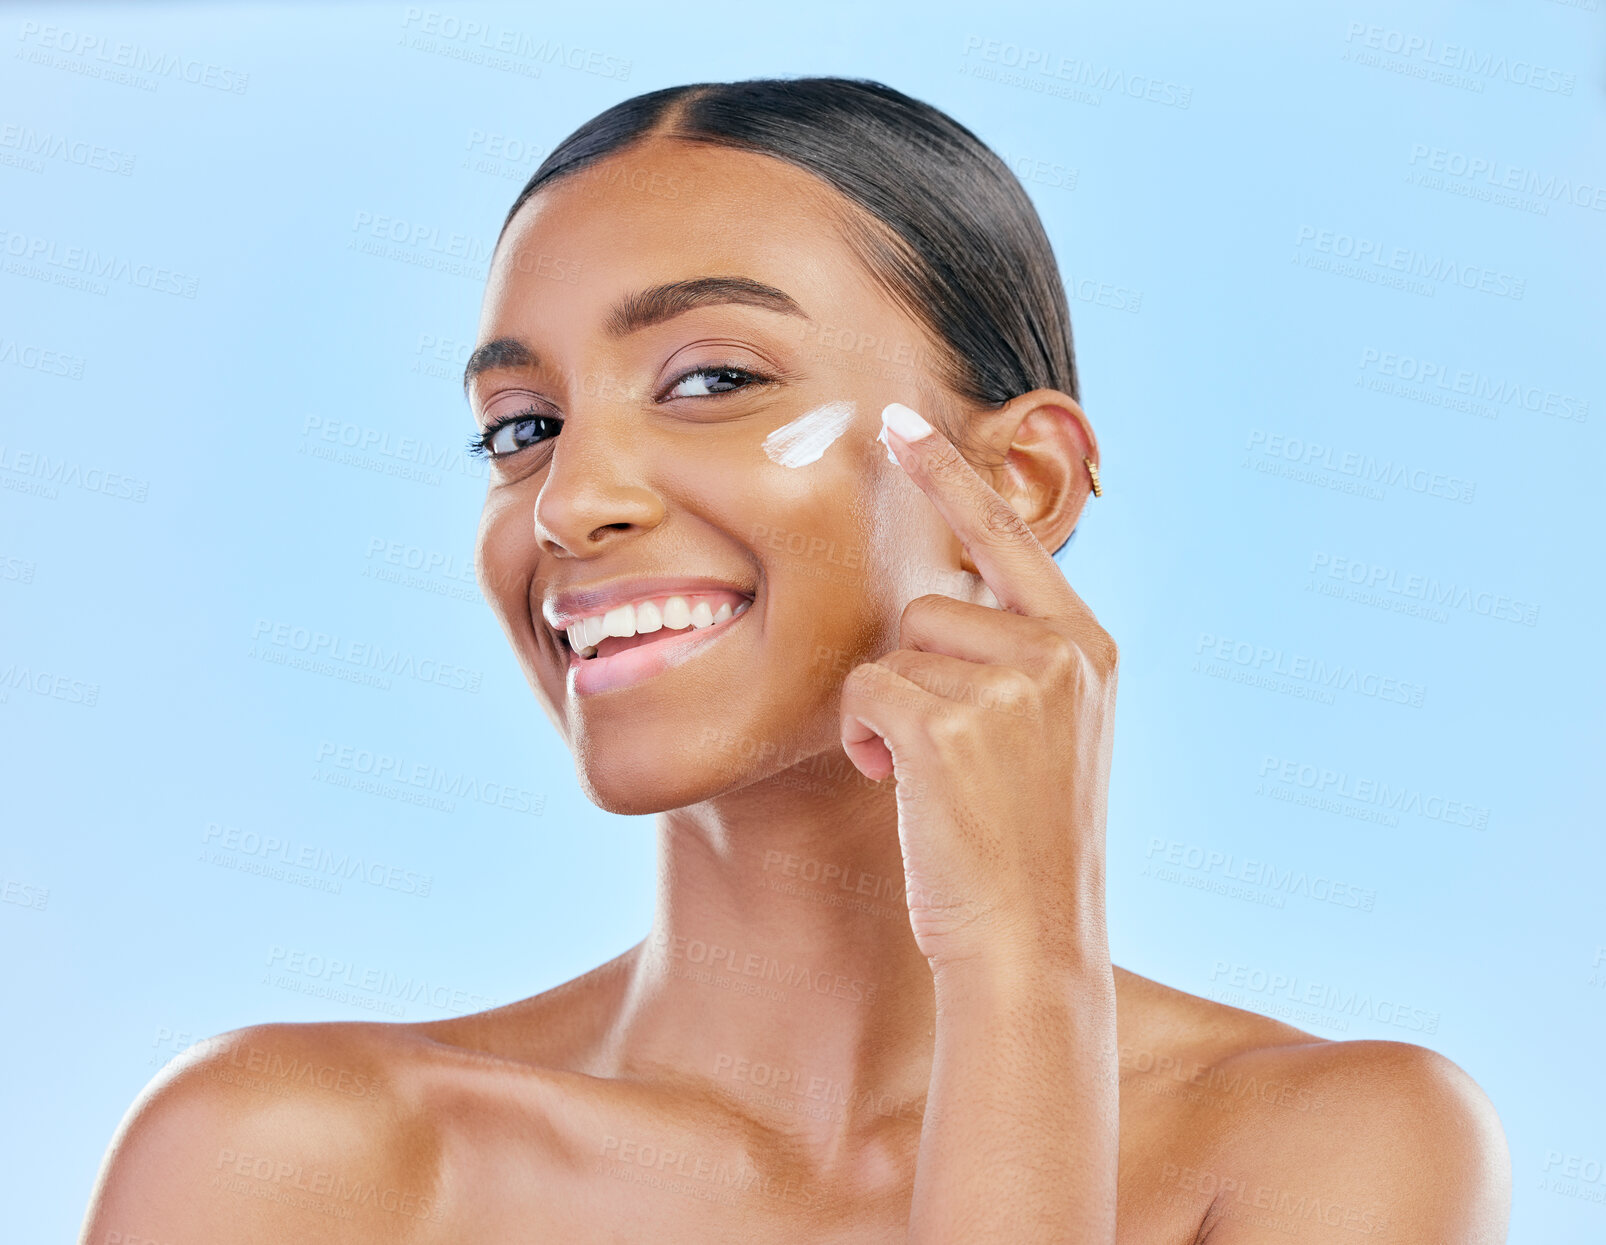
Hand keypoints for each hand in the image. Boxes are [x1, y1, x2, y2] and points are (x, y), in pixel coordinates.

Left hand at [841, 402, 1117, 971]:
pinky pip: (865, 689)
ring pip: (892, 650)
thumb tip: (938, 598)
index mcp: (1088, 648)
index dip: (948, 475)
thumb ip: (1015, 658)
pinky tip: (897, 785)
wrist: (1030, 946)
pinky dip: (862, 738)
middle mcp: (1060, 652)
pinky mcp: (950, 724)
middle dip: (912, 673)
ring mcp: (1012, 685)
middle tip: (944, 754)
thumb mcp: (1047, 735)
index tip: (899, 421)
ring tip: (930, 779)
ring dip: (887, 711)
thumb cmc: (1022, 847)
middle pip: (930, 605)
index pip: (1007, 534)